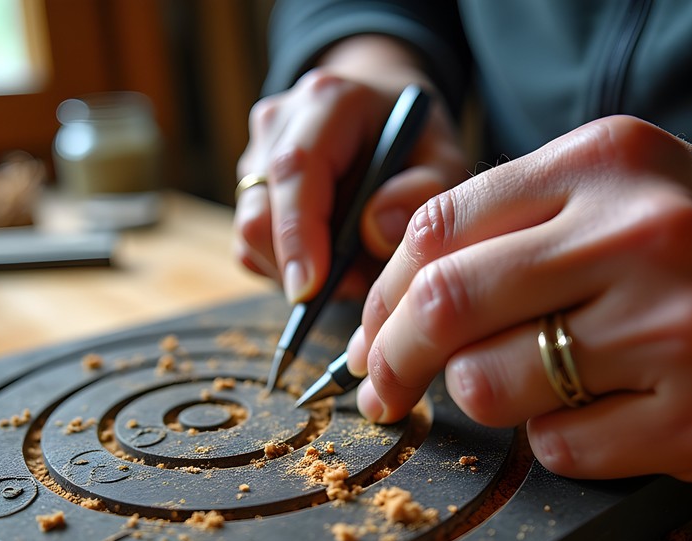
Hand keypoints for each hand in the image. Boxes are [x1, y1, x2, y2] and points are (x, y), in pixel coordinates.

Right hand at [233, 37, 465, 302]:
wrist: (381, 114)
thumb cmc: (416, 142)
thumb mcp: (443, 158)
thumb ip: (423, 190)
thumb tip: (375, 231)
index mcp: (328, 102)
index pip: (296, 170)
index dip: (298, 234)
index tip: (312, 288)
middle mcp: (279, 123)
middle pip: (260, 213)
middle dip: (302, 266)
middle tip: (359, 282)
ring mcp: (255, 155)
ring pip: (251, 237)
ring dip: (298, 270)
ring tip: (352, 266)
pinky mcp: (247, 191)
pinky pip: (251, 248)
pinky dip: (287, 269)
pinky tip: (326, 257)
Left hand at [346, 115, 691, 486]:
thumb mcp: (611, 193)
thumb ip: (504, 226)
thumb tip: (388, 302)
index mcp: (604, 165)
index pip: (437, 230)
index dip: (381, 297)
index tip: (369, 339)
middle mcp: (644, 236)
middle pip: (447, 305)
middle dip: (391, 361)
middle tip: (383, 391)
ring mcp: (681, 330)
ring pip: (493, 386)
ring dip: (484, 401)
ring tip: (529, 389)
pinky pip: (560, 449)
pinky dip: (553, 443)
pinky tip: (598, 418)